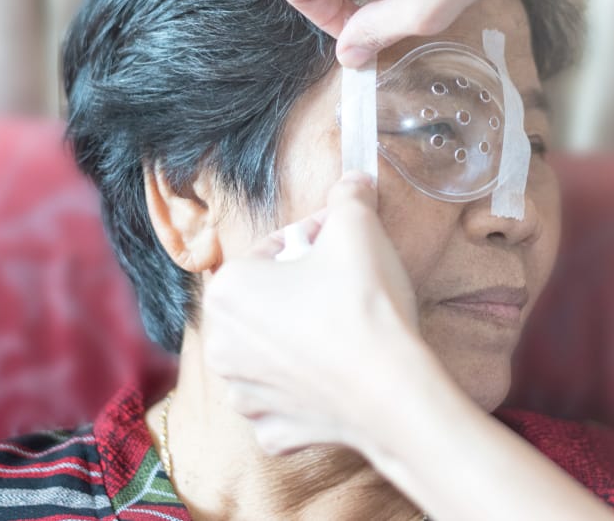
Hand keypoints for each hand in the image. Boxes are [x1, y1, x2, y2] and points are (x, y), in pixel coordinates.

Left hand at [202, 173, 433, 455]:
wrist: (391, 391)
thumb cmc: (366, 307)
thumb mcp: (359, 229)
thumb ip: (348, 196)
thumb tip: (352, 182)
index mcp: (228, 291)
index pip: (273, 249)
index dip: (314, 241)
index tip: (344, 246)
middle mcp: (222, 346)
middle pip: (267, 301)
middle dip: (302, 289)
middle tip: (347, 285)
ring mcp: (245, 395)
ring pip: (272, 352)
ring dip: (300, 338)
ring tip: (346, 330)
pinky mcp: (273, 431)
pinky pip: (285, 399)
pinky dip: (307, 388)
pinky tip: (338, 377)